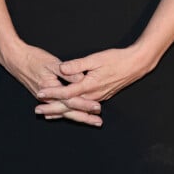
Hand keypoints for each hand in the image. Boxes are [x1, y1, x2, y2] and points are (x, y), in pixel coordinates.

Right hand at [2, 41, 101, 125]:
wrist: (15, 59)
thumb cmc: (33, 58)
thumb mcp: (52, 62)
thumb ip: (68, 73)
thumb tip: (82, 80)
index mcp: (52, 89)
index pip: (71, 100)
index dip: (85, 104)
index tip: (97, 108)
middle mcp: (48, 97)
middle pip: (68, 110)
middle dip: (84, 116)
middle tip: (98, 122)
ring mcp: (44, 98)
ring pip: (62, 111)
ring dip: (76, 117)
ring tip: (89, 121)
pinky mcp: (42, 96)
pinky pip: (55, 109)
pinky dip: (63, 114)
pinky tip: (67, 117)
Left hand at [36, 44, 150, 115]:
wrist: (136, 65)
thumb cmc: (116, 59)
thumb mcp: (96, 59)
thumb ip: (78, 65)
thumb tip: (62, 69)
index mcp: (90, 86)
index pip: (66, 92)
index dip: (52, 93)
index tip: (39, 93)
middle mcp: (93, 95)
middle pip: (69, 106)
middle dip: (52, 108)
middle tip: (37, 110)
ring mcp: (98, 97)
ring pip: (76, 108)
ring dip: (61, 111)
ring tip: (46, 114)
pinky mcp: (101, 96)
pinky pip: (83, 107)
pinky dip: (72, 109)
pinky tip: (66, 110)